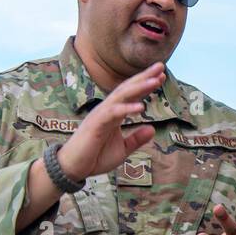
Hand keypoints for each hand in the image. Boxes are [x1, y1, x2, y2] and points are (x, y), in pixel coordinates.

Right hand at [55, 62, 164, 179]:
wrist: (74, 167)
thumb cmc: (95, 157)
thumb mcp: (122, 149)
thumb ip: (136, 139)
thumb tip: (153, 129)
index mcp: (114, 113)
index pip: (131, 94)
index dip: (145, 84)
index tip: (161, 76)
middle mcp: (108, 110)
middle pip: (127, 88)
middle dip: (144, 77)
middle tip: (161, 66)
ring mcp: (101, 115)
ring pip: (121, 96)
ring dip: (139, 87)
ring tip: (156, 81)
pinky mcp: (96, 124)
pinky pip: (113, 113)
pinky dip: (126, 109)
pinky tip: (141, 107)